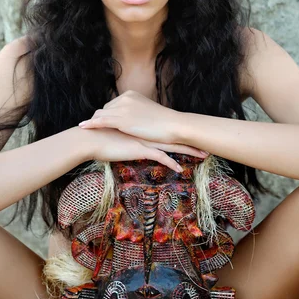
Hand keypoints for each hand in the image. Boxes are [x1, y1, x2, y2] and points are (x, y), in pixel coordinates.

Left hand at [79, 91, 206, 153]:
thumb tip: (131, 119)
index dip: (106, 115)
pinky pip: (101, 121)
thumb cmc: (164, 122)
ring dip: (92, 122)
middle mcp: (124, 98)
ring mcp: (122, 108)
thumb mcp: (147, 111)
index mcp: (131, 95)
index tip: (101, 123)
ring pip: (101, 115)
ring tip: (84, 129)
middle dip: (99, 119)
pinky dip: (91, 124)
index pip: (112, 104)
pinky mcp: (121, 120)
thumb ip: (136, 112)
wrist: (172, 125)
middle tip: (91, 128)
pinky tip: (83, 127)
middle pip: (105, 109)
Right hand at [81, 127, 207, 172]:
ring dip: (189, 151)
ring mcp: (145, 140)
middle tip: (207, 143)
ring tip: (203, 155)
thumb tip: (130, 141)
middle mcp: (147, 133)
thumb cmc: (100, 138)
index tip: (193, 136)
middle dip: (192, 140)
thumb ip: (126, 138)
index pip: (165, 130)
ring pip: (172, 145)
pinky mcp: (140, 149)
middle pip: (174, 135)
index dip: (179, 133)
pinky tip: (179, 169)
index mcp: (143, 129)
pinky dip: (170, 163)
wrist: (91, 139)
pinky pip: (160, 157)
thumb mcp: (117, 137)